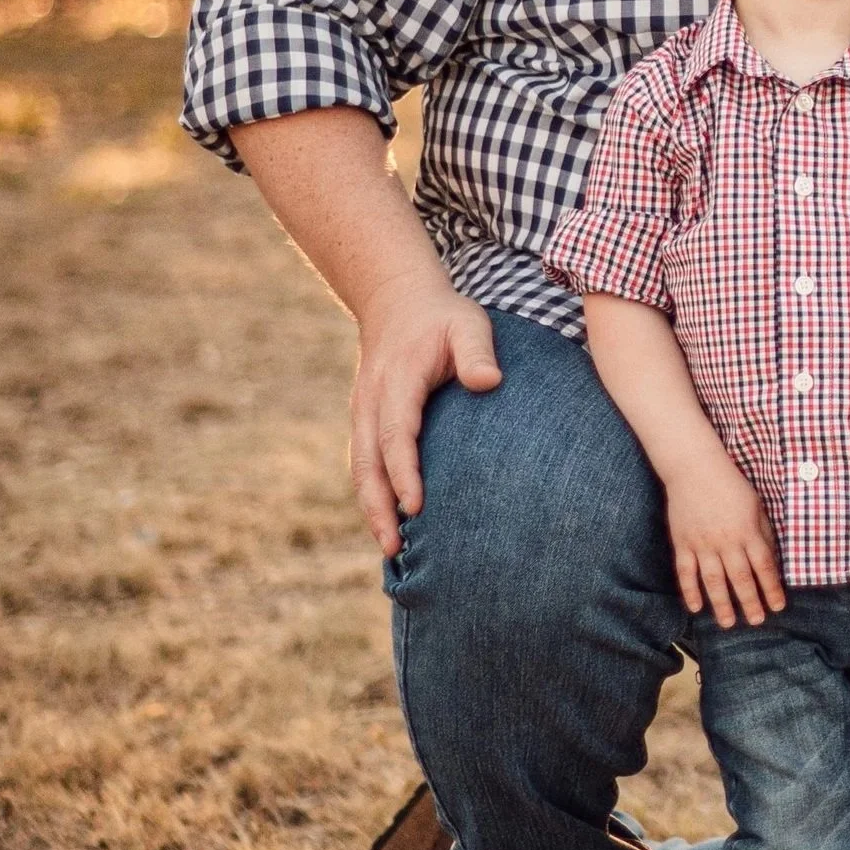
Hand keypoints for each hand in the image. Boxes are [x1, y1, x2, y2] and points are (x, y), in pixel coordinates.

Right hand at [351, 267, 501, 557]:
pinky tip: (388, 522)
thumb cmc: (443, 317)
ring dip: (371, 507)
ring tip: (389, 549)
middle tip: (393, 548)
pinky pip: (364, 461)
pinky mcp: (365, 419)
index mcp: (398, 380)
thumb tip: (488, 381)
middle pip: (368, 461)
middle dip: (378, 506)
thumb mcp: (468, 323)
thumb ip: (477, 351)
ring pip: (361, 466)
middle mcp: (372, 400)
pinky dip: (371, 493)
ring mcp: (363, 411)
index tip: (416, 507)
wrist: (397, 300)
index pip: (397, 433)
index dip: (404, 472)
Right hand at [668, 453, 787, 627]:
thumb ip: (764, 532)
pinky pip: (686, 573)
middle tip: (757, 622)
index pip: (764, 567)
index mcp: (748, 531)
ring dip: (721, 604)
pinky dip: (690, 591)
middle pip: (741, 579)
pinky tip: (696, 608)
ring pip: (713, 581)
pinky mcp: (683, 543)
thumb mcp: (756, 505)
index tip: (778, 606)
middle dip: (750, 603)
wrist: (695, 469)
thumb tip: (771, 557)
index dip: (772, 589)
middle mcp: (726, 541)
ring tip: (728, 623)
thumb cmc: (731, 485)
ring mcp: (703, 544)